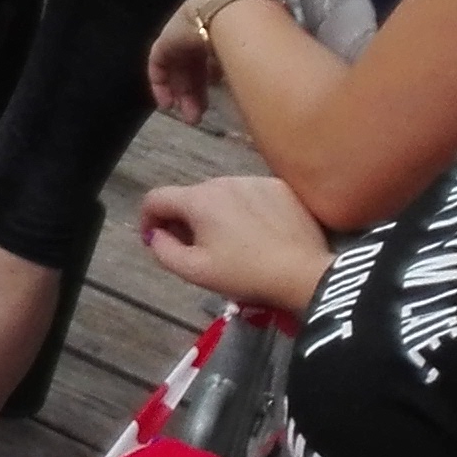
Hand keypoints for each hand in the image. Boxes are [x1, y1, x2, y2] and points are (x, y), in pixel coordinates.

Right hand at [139, 173, 334, 317]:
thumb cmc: (247, 275)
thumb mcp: (195, 272)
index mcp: (198, 200)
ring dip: (216, 214)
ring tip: (231, 242)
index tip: (156, 240)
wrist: (307, 275)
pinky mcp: (280, 187)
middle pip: (190, 197)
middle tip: (197, 248)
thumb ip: (163, 250)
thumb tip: (156, 235)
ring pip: (221, 195)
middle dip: (186, 220)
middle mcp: (222, 181)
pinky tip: (258, 233)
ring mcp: (254, 181)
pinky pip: (250, 194)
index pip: (156, 198)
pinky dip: (246, 210)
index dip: (148, 219)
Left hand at [150, 0, 295, 123]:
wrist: (236, 10)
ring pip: (180, 69)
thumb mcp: (261, 57)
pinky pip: (159, 63)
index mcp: (225, 34)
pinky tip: (166, 103)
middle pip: (196, 69)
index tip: (218, 105)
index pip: (215, 62)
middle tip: (200, 118)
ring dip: (183, 95)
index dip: (214, 84)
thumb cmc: (260, 33)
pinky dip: (160, 83)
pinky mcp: (167, 38)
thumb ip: (261, 72)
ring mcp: (184, 34)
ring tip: (190, 118)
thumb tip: (273, 93)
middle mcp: (203, 34)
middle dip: (198, 95)